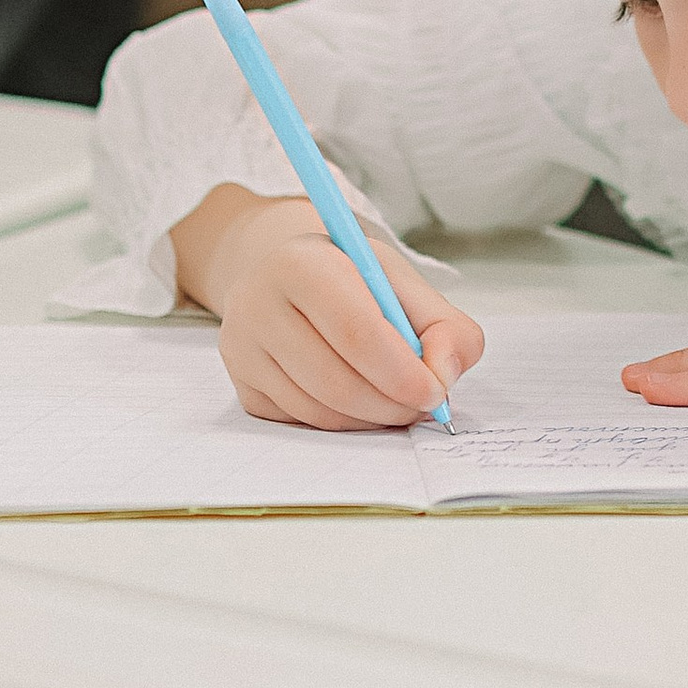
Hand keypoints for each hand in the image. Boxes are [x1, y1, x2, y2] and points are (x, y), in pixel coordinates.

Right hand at [170, 183, 484, 427]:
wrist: (289, 278)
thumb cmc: (351, 280)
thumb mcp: (401, 282)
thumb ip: (445, 325)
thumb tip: (443, 376)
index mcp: (301, 263)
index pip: (354, 331)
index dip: (401, 371)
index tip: (434, 391)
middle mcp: (258, 304)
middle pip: (335, 380)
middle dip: (391, 404)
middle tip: (423, 406)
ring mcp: (242, 349)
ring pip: (318, 410)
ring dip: (370, 419)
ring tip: (397, 401)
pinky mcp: (243, 386)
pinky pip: (301, 423)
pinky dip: (343, 423)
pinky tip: (360, 401)